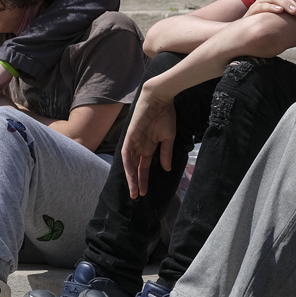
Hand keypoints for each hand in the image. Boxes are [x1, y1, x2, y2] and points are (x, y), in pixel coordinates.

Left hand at [122, 83, 175, 198]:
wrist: (161, 99)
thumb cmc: (166, 116)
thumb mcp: (168, 138)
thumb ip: (166, 153)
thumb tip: (167, 169)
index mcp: (148, 147)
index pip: (143, 167)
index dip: (143, 179)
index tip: (145, 192)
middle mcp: (139, 146)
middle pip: (135, 168)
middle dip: (135, 182)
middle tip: (136, 196)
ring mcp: (134, 141)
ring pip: (129, 163)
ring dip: (131, 177)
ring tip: (133, 190)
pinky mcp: (130, 136)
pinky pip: (127, 152)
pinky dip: (128, 163)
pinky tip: (131, 174)